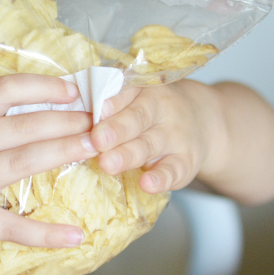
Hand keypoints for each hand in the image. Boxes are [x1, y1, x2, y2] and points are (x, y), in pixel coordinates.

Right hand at [0, 74, 97, 250]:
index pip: (5, 90)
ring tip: (98, 148)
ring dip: (64, 152)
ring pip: (24, 163)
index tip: (72, 89)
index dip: (43, 86)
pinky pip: (12, 227)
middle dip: (68, 120)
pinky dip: (46, 233)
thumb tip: (32, 107)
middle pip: (24, 126)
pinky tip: (76, 235)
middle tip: (101, 119)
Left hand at [90, 80, 217, 193]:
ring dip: (128, 155)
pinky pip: (173, 171)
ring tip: (107, 164)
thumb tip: (70, 119)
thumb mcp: (137, 99)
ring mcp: (175, 136)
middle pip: (136, 119)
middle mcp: (161, 110)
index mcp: (143, 91)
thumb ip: (110, 106)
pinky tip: (147, 184)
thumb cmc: (153, 113)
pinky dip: (160, 178)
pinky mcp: (185, 162)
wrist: (203, 121)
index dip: (111, 103)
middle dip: (115, 130)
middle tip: (97, 140)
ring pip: (149, 145)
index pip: (126, 93)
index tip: (96, 112)